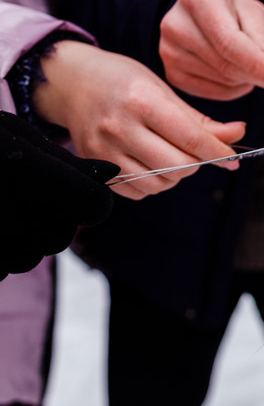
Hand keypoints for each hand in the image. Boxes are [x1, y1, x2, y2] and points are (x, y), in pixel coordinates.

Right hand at [0, 110, 118, 276]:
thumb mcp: (12, 136)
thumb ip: (64, 161)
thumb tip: (111, 173)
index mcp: (19, 166)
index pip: (92, 205)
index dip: (91, 203)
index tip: (80, 195)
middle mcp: (3, 206)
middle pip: (61, 236)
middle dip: (51, 221)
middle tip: (21, 197)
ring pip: (32, 257)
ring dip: (24, 240)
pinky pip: (3, 269)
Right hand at [34, 40, 246, 199]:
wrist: (74, 83)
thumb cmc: (125, 83)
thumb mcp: (164, 90)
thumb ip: (201, 120)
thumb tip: (238, 135)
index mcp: (142, 101)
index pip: (192, 139)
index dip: (219, 153)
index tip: (233, 158)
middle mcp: (119, 126)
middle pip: (178, 166)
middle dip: (197, 163)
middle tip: (196, 152)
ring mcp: (103, 149)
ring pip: (159, 184)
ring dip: (175, 176)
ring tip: (171, 155)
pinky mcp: (95, 167)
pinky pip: (138, 192)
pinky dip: (153, 184)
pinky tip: (151, 164)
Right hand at [159, 0, 263, 99]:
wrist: (202, 12)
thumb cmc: (230, 9)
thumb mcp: (252, 11)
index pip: (229, 42)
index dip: (257, 64)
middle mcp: (176, 24)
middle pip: (226, 65)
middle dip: (258, 75)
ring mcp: (169, 51)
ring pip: (223, 80)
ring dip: (247, 80)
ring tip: (251, 64)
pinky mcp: (172, 73)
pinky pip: (213, 93)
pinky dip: (234, 89)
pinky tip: (237, 74)